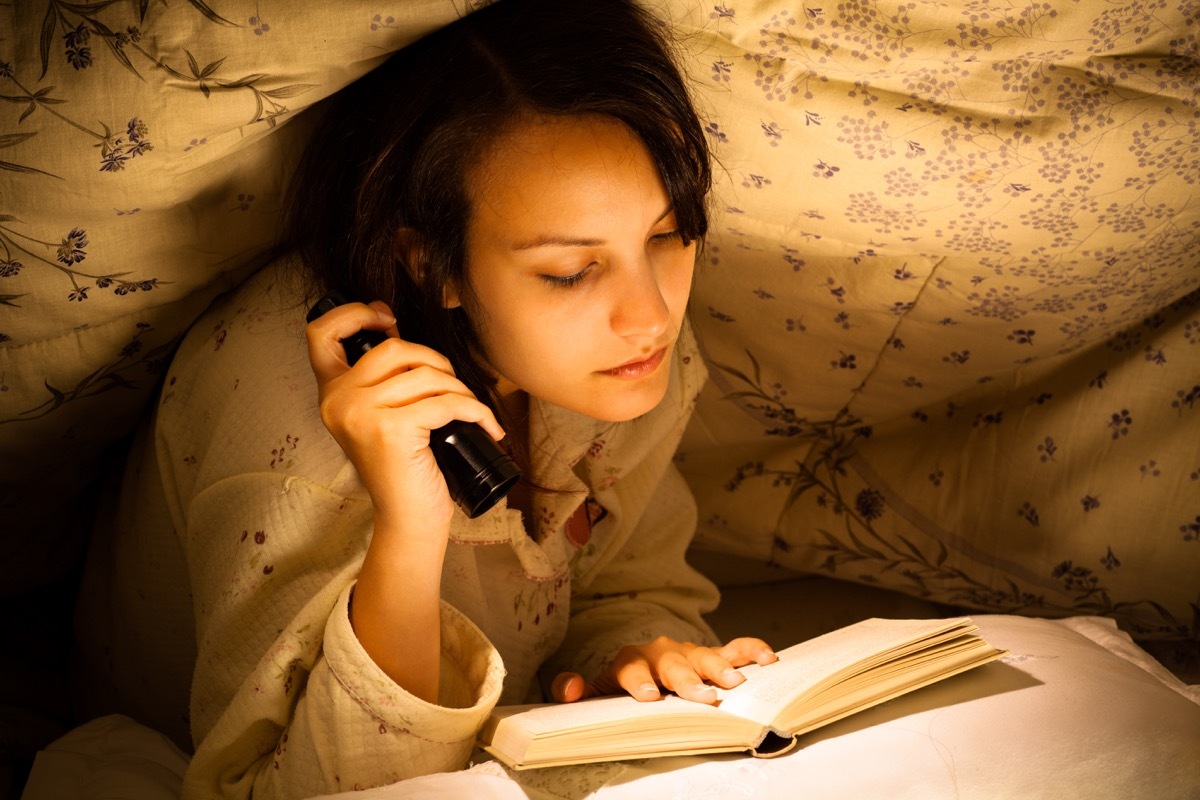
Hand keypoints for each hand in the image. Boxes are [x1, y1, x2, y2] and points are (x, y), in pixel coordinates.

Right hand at [305, 299, 505, 531]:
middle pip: (393, 348)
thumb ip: (381, 379)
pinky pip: (446, 401)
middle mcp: (338, 402)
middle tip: (452, 388)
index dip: (354, 314)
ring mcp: (361, 415)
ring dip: (459, 389)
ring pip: (425, 374)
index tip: (388, 318)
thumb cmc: (405, 466)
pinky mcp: (391, 429)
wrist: (408, 519)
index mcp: (331, 394)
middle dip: (434, 361)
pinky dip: (475, 411)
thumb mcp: (382, 415)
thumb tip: (393, 328)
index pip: (320, 333)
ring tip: (470, 412)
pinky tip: (487, 427)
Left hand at [551, 636, 776, 705]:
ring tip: (737, 684)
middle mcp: (661, 653)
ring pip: (705, 656)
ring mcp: (690, 653)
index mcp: (629, 661)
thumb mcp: (591, 693)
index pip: (631, 668)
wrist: (640, 675)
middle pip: (673, 663)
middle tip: (702, 696)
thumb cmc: (618, 689)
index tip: (649, 697)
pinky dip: (751, 651)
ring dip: (721, 668)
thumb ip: (573, 691)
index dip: (639, 681)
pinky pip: (736, 649)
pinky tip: (768, 660)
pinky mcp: (713, 657)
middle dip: (687, 679)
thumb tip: (571, 688)